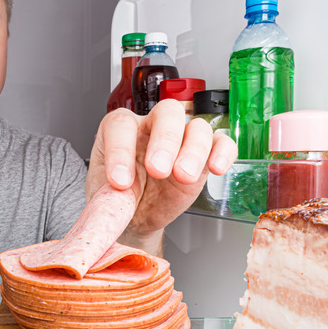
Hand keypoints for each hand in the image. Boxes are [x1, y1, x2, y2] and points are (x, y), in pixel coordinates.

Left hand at [86, 99, 237, 254]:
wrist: (135, 215)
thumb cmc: (118, 197)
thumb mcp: (104, 196)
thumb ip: (109, 195)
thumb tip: (118, 196)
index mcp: (121, 130)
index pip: (122, 125)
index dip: (121, 150)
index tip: (120, 181)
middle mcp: (152, 127)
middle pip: (167, 112)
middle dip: (165, 140)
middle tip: (158, 170)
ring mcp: (181, 140)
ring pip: (197, 127)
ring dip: (194, 150)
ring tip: (183, 177)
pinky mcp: (203, 157)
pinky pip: (221, 143)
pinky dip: (223, 152)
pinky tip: (215, 168)